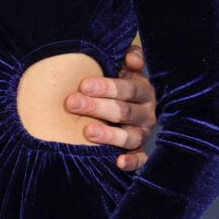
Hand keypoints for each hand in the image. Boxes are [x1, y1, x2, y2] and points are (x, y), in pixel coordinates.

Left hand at [64, 45, 156, 170]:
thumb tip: (132, 59)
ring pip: (131, 136)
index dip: (106, 87)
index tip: (83, 85)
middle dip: (97, 107)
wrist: (117, 102)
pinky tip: (118, 162)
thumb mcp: (121, 65)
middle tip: (72, 103)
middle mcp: (146, 113)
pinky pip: (141, 159)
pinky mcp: (140, 151)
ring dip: (109, 134)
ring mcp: (143, 133)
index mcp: (143, 89)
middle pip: (124, 112)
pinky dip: (132, 162)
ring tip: (87, 131)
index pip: (128, 88)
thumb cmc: (114, 80)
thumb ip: (128, 56)